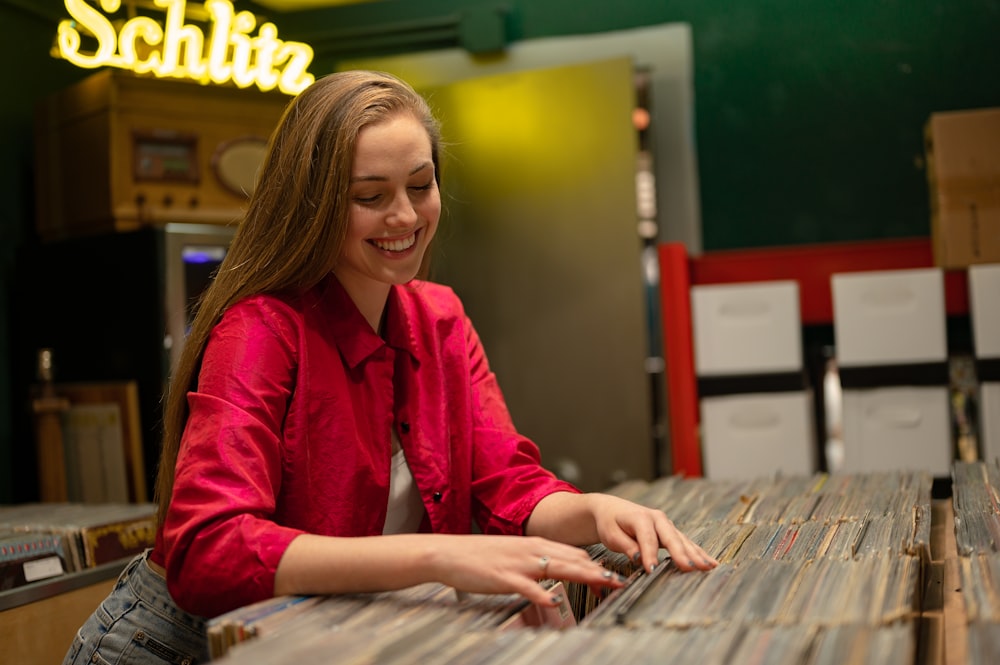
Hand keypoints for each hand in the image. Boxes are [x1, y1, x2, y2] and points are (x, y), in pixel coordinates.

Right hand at [424, 534, 626, 606]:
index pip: (574, 553)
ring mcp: (519, 564)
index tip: (615, 575)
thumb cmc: (481, 556)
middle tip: (620, 581)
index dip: (596, 565)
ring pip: (558, 568)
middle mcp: (532, 551)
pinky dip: (542, 593)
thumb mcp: (514, 553)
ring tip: (603, 583)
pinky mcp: (504, 577)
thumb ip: (536, 561)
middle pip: (573, 559)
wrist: (450, 553)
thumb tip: (557, 571)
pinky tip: (554, 600)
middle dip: (599, 571)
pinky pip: (527, 586)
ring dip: (583, 576)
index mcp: (535, 545)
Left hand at [586, 493, 718, 574]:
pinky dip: (697, 553)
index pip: (647, 538)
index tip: (652, 570)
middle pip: (672, 538)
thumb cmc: (610, 523)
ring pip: (683, 541)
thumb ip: (626, 546)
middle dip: (682, 554)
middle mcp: (657, 518)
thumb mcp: (611, 535)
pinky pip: (686, 543)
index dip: (650, 555)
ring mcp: (666, 525)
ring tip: (709, 567)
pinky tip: (709, 563)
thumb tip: (640, 559)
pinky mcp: (670, 532)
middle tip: (692, 569)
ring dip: (696, 554)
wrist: (611, 510)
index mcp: (640, 517)